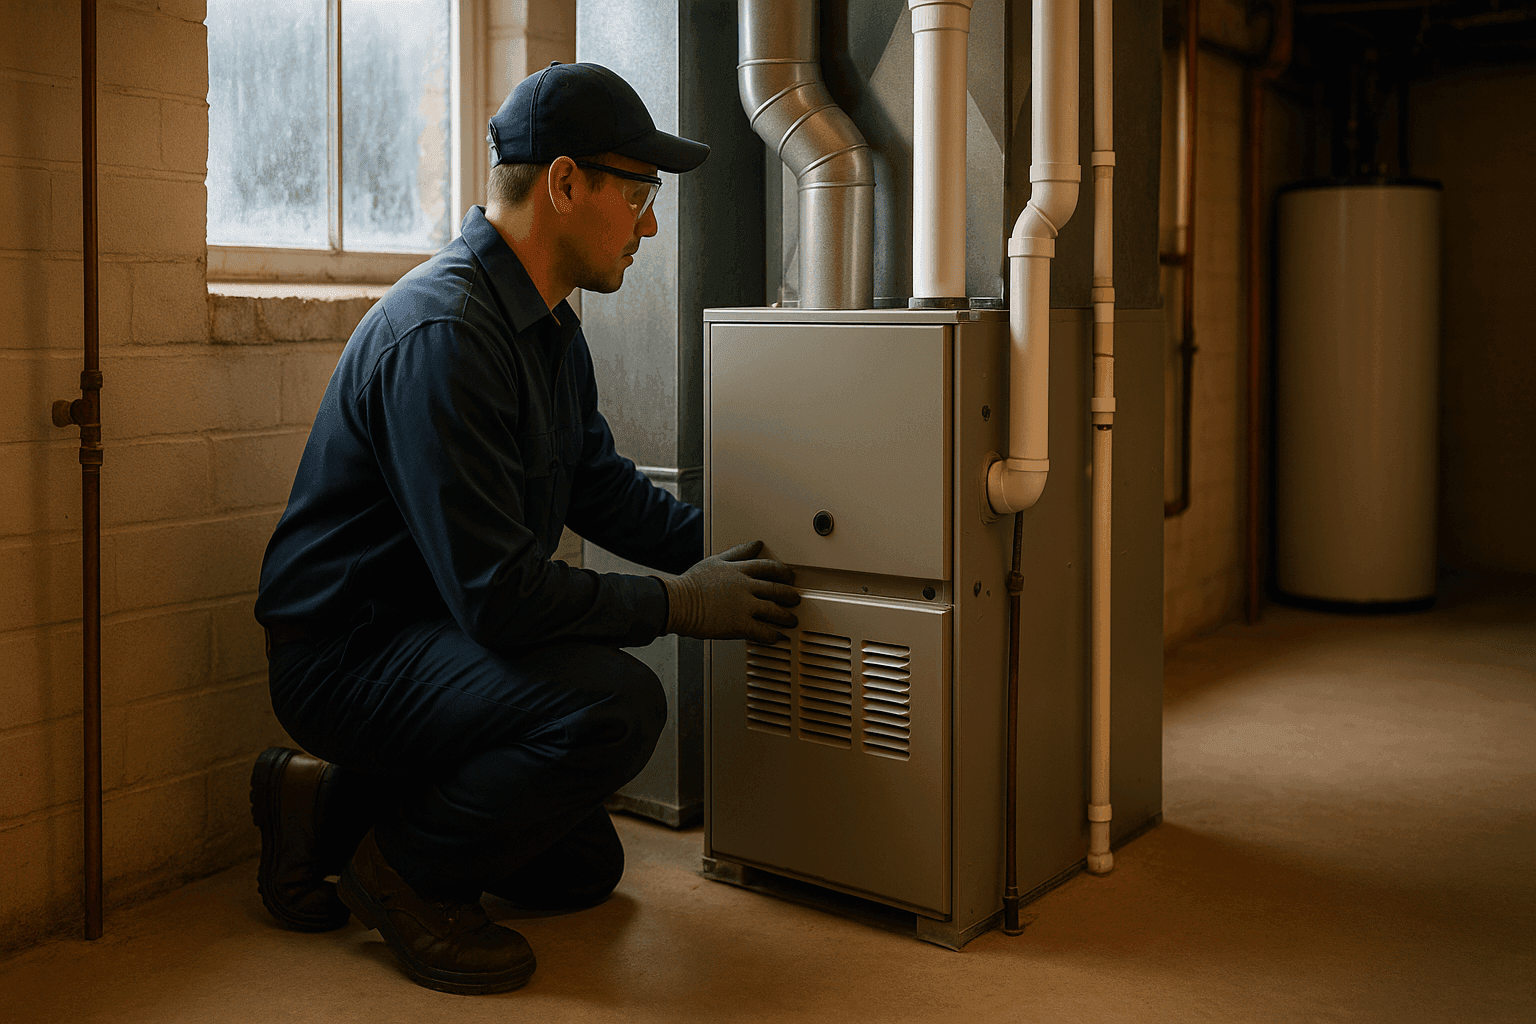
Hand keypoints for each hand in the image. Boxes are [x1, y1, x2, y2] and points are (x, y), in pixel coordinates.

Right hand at [659, 540, 799, 643]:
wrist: (678, 602)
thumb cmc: (691, 584)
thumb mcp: (715, 560)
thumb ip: (738, 552)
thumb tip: (756, 544)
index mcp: (739, 570)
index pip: (768, 567)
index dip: (782, 572)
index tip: (789, 576)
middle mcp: (745, 586)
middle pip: (776, 589)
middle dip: (790, 595)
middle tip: (795, 599)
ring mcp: (744, 606)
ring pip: (774, 611)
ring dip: (786, 617)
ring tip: (791, 620)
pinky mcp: (739, 624)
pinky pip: (762, 631)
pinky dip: (772, 635)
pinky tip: (776, 638)